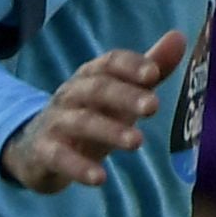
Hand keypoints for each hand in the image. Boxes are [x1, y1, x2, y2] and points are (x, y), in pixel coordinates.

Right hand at [1, 30, 189, 191]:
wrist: (35, 149)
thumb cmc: (90, 115)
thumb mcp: (120, 93)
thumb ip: (150, 68)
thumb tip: (179, 37)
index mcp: (91, 76)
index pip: (110, 62)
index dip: (130, 66)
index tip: (153, 74)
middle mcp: (71, 94)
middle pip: (96, 89)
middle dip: (125, 96)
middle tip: (153, 107)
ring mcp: (55, 122)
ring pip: (81, 122)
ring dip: (108, 130)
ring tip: (137, 142)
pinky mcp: (43, 151)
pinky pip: (58, 156)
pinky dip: (78, 167)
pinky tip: (99, 179)